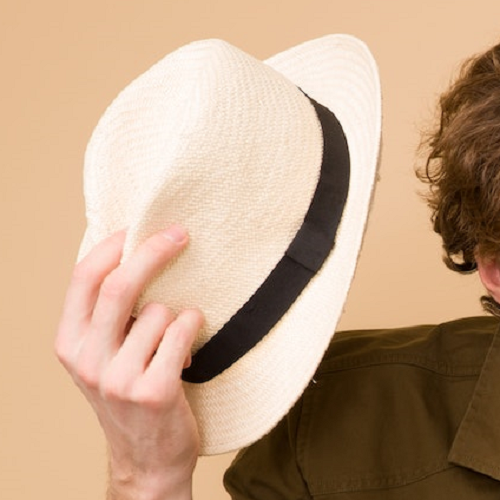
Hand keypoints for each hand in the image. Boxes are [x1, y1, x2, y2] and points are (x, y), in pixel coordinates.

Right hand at [55, 226, 203, 499]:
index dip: (112, 246)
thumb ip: (107, 316)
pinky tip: (189, 349)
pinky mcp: (153, 390)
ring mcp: (118, 378)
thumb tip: (133, 254)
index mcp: (69, 343)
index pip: (83, 278)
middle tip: (180, 234)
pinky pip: (182, 331)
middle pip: (119, 285)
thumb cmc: (129, 396)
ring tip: (175, 340)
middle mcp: (87, 360)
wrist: (147, 459)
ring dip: (177, 316)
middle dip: (154, 251)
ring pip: (160, 312)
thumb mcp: (103, 356)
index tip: (137, 228)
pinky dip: (193, 327)